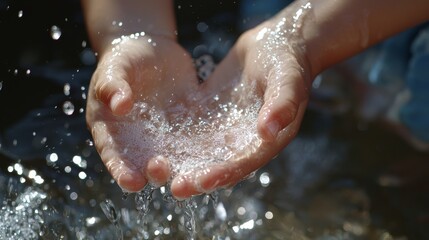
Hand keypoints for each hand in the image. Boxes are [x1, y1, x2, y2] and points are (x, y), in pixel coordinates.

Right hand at [86, 34, 199, 191]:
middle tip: (162, 171)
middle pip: (142, 162)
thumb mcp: (114, 68)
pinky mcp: (183, 126)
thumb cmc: (123, 58)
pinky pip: (191, 140)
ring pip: (170, 156)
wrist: (151, 47)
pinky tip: (212, 154)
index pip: (113, 154)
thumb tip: (118, 106)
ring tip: (187, 172)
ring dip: (178, 166)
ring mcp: (161, 135)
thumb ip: (112, 85)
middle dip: (152, 172)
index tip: (131, 183)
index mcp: (111, 129)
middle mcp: (136, 138)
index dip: (121, 170)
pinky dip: (199, 149)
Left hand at [170, 22, 311, 198]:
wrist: (275, 43)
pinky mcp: (211, 112)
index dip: (222, 174)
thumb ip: (282, 105)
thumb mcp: (287, 81)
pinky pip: (192, 126)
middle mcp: (243, 139)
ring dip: (183, 160)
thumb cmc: (287, 63)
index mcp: (265, 140)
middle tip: (174, 189)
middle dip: (197, 176)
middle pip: (218, 163)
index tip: (200, 182)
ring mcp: (225, 127)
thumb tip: (268, 132)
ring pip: (201, 149)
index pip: (242, 163)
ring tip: (159, 170)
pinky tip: (155, 139)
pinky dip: (176, 135)